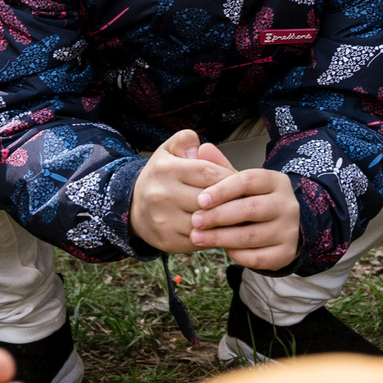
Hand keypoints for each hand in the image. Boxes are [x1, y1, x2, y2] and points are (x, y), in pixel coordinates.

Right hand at [130, 132, 233, 253]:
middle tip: (248, 199)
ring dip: (227, 221)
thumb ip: (186, 141)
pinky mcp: (168, 241)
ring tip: (240, 215)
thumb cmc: (161, 177)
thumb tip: (203, 148)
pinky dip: (216, 236)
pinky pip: (202, 240)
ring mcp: (164, 221)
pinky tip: (225, 229)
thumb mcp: (169, 151)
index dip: (230, 177)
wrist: (134, 208)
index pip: (208, 173)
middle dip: (232, 200)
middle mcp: (162, 195)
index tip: (243, 181)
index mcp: (166, 169)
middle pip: (210, 199)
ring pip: (207, 223)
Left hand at [190, 170, 302, 270]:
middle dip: (218, 216)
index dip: (222, 190)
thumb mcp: (242, 183)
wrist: (284, 228)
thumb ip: (221, 168)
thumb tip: (202, 148)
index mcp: (276, 181)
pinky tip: (222, 249)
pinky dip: (236, 254)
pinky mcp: (286, 252)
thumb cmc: (255, 201)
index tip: (200, 200)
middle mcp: (287, 204)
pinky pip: (256, 257)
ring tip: (197, 237)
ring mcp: (289, 230)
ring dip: (220, 237)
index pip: (248, 180)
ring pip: (251, 236)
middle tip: (195, 220)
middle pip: (250, 209)